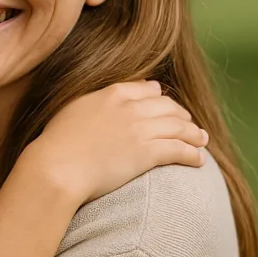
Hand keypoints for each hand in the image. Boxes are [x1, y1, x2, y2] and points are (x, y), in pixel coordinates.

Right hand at [21, 80, 207, 202]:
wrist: (56, 167)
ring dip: (194, 134)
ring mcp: (140, 129)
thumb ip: (92, 102)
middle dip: (182, 114)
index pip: (146, 89)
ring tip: (202, 140)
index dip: (159, 97)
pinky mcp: (147, 152)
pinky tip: (200, 160)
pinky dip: (193, 154)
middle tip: (189, 124)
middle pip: (167, 106)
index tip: (164, 103)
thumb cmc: (56, 143)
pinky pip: (179, 150)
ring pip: (179, 127)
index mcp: (112, 93)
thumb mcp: (72, 110)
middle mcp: (130, 107)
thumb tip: (98, 102)